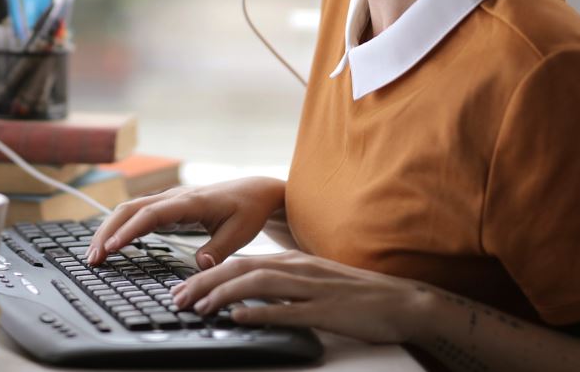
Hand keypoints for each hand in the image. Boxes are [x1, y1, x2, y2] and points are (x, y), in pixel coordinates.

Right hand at [84, 177, 285, 267]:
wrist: (253, 192)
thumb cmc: (247, 211)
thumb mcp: (240, 232)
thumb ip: (219, 249)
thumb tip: (200, 265)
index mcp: (189, 202)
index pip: (151, 214)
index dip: (130, 230)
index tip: (113, 247)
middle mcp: (173, 197)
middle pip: (130, 209)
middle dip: (108, 231)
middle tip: (93, 257)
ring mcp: (168, 201)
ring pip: (129, 210)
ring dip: (109, 230)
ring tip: (94, 255)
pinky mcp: (167, 208)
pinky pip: (137, 214)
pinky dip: (120, 228)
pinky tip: (111, 244)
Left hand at [169, 249, 424, 343]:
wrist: (402, 300)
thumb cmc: (356, 295)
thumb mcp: (313, 282)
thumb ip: (282, 285)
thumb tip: (248, 297)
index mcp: (292, 261)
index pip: (239, 263)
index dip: (207, 275)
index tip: (182, 288)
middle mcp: (296, 268)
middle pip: (240, 269)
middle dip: (204, 283)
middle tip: (178, 298)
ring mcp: (310, 288)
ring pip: (257, 284)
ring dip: (223, 295)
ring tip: (199, 307)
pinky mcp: (325, 309)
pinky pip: (286, 310)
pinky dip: (259, 313)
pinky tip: (239, 318)